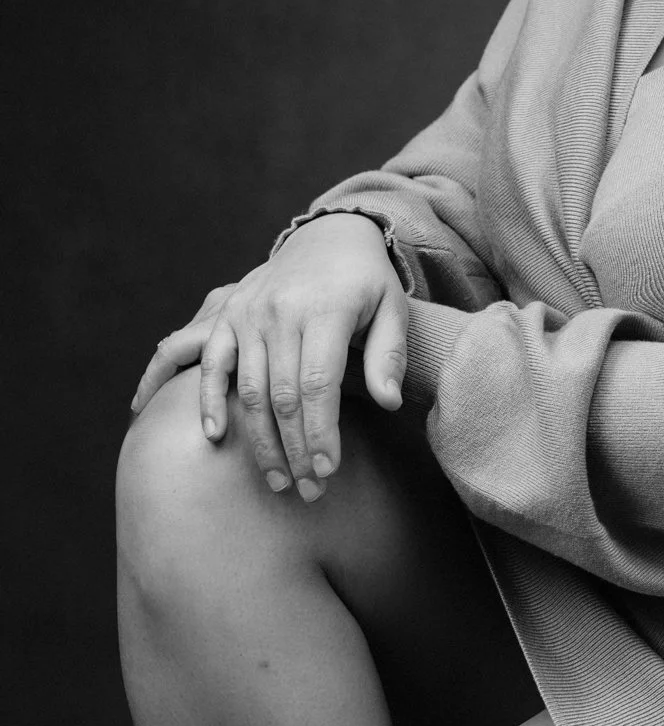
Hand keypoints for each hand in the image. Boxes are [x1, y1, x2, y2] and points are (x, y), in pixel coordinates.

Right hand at [130, 214, 407, 498]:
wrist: (329, 235)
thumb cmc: (367, 281)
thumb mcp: (392, 308)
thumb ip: (390, 354)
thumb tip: (389, 402)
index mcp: (325, 309)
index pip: (318, 384)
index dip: (320, 431)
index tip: (327, 471)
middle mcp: (281, 311)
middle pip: (283, 395)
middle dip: (295, 448)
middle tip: (308, 490)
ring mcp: (248, 312)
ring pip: (249, 388)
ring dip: (260, 440)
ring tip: (278, 479)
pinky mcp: (228, 315)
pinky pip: (211, 363)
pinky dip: (208, 400)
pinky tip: (214, 437)